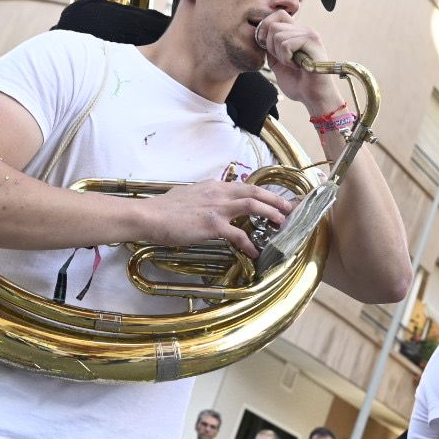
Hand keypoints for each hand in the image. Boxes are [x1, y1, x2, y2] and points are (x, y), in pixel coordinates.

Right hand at [134, 179, 292, 258]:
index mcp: (213, 186)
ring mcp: (216, 208)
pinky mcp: (212, 224)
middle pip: (255, 191)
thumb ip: (203, 198)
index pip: (244, 185)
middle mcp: (218, 193)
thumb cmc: (163, 210)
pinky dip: (250, 244)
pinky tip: (255, 252)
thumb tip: (208, 203)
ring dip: (271, 213)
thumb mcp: (187, 197)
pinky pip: (238, 235)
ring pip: (253, 205)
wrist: (148, 216)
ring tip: (283, 223)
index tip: (274, 199)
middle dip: (275, 199)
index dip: (263, 192)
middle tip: (290, 208)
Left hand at [253, 12, 341, 113]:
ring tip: (292, 64)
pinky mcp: (312, 41)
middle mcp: (303, 30)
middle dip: (271, 46)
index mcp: (296, 34)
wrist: (314, 97)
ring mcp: (309, 34)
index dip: (267, 29)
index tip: (268, 49)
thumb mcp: (277, 63)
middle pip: (273, 25)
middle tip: (284, 60)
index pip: (278, 15)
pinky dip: (286, 58)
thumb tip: (260, 35)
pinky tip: (297, 66)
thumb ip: (270, 48)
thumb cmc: (298, 84)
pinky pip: (286, 44)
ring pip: (277, 35)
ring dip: (280, 55)